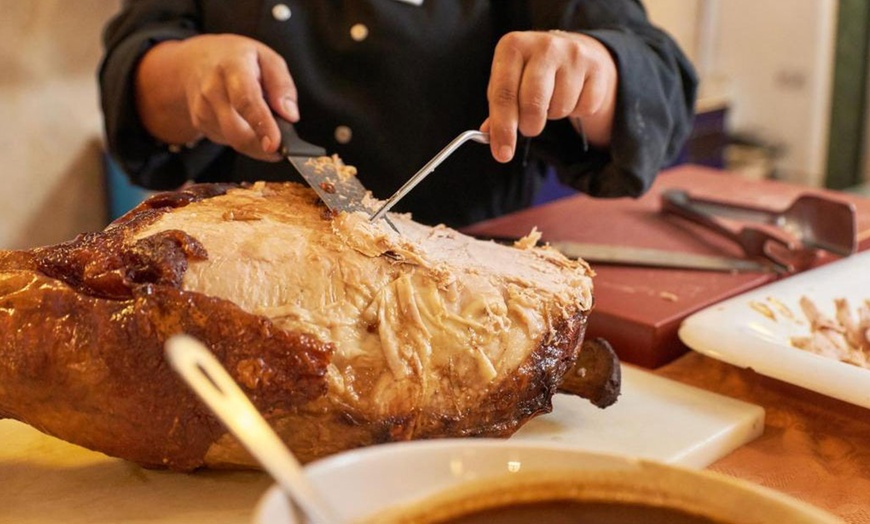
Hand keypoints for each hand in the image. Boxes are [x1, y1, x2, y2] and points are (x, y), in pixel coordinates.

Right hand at [136, 34, 297, 160]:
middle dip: (261, 147)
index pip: (246, 100)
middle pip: (237, 131)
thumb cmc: (238, 60)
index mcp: (233, 68)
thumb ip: (282, 85)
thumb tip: (290, 115)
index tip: (274, 145)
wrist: (195, 61)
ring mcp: (201, 109)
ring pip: (234, 140)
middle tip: (280, 147)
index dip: (261, 125)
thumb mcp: (267, 58)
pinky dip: (242, 137)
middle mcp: (212, 89)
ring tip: (257, 116)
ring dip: (253, 139)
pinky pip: (227, 141)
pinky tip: (241, 119)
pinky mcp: (199, 124)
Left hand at [482, 30, 617, 162]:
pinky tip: (571, 95)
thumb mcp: (509, 81)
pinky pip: (583, 108)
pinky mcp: (596, 68)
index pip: (503, 94)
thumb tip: (488, 135)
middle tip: (529, 126)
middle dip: (529, 126)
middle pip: (532, 104)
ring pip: (559, 108)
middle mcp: (543, 46)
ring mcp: (573, 55)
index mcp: (513, 46)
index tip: (502, 154)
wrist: (573, 51)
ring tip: (552, 99)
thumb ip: (498, 108)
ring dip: (553, 115)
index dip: (502, 128)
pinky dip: (575, 110)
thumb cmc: (531, 72)